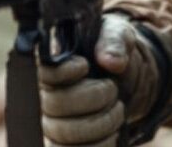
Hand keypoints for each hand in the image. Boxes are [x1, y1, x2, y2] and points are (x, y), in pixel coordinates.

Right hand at [39, 14, 160, 146]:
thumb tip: (112, 62)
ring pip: (64, 134)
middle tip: (113, 89)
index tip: (85, 66)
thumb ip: (114, 41)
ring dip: (100, 124)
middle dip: (94, 98)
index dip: (64, 72)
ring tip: (117, 109)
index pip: (43, 72)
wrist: (128, 80)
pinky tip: (114, 133)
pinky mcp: (67, 145)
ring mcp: (55, 124)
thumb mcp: (119, 35)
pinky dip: (100, 145)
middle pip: (55, 106)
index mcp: (55, 66)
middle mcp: (48, 96)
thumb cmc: (114, 53)